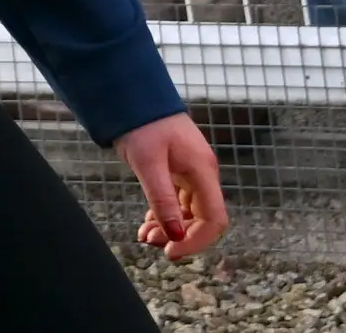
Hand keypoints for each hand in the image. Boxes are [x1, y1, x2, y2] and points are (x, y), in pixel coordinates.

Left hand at [117, 112, 227, 260]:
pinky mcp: (177, 169)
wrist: (131, 94)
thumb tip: (176, 235)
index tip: (172, 251)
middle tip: (150, 242)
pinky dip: (163, 214)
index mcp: (202, 171)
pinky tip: (147, 224)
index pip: (214, 219)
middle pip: (201, 218)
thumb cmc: (141, 124)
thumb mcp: (148, 164)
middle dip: (178, 235)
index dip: (197, 240)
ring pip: (187, 211)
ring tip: (144, 236)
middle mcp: (202, 174)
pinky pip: (176, 200)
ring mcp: (191, 171)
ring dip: (169, 227)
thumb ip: (162, 200)